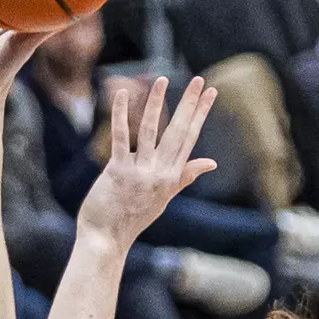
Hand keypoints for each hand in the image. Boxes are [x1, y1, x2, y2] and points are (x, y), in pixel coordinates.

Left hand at [77, 77, 217, 250]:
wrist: (106, 239)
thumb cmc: (133, 217)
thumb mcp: (164, 198)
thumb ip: (185, 176)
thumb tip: (211, 162)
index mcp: (172, 177)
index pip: (190, 139)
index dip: (201, 114)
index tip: (211, 93)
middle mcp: (160, 173)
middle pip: (178, 132)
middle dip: (190, 104)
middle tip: (200, 79)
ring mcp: (139, 172)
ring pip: (151, 130)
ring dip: (156, 103)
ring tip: (161, 79)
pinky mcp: (117, 172)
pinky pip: (120, 138)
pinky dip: (120, 115)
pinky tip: (121, 94)